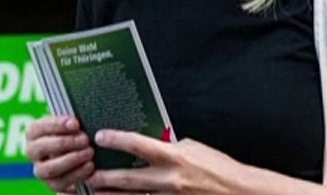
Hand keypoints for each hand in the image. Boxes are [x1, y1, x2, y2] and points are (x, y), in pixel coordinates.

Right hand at [26, 115, 94, 193]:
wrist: (76, 152)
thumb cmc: (72, 131)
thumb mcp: (69, 123)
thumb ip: (70, 121)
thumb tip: (76, 121)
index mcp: (33, 133)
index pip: (39, 127)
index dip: (56, 125)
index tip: (75, 123)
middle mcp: (33, 152)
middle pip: (42, 148)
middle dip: (65, 143)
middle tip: (85, 139)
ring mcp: (41, 170)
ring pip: (50, 168)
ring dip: (71, 160)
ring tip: (89, 152)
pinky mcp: (52, 184)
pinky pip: (61, 182)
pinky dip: (77, 174)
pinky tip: (90, 166)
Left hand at [85, 130, 246, 194]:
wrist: (238, 192)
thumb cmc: (219, 168)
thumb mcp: (193, 149)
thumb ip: (170, 148)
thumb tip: (152, 146)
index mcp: (175, 157)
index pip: (139, 145)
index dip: (117, 140)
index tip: (101, 136)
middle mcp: (170, 180)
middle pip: (129, 179)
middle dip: (105, 177)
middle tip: (88, 174)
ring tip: (96, 192)